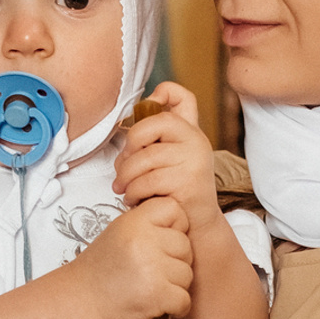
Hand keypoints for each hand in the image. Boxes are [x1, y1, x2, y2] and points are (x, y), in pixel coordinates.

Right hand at [73, 196, 192, 318]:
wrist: (83, 299)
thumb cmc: (103, 269)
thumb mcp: (120, 231)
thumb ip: (148, 222)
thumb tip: (181, 222)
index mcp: (134, 222)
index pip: (173, 208)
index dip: (174, 226)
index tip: (162, 240)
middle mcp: (143, 241)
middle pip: (185, 245)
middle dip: (175, 261)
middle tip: (152, 270)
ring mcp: (151, 268)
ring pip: (187, 274)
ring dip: (175, 285)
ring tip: (150, 287)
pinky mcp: (157, 294)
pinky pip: (184, 299)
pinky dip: (177, 306)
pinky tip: (160, 304)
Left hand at [114, 83, 219, 234]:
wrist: (195, 226)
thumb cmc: (172, 193)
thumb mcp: (164, 162)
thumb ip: (149, 144)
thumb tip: (125, 138)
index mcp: (189, 132)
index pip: (181, 97)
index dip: (163, 92)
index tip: (145, 108)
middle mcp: (195, 140)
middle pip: (148, 125)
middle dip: (128, 147)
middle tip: (124, 169)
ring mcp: (194, 158)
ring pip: (143, 158)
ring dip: (126, 177)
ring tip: (126, 190)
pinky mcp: (189, 180)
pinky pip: (148, 180)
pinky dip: (134, 192)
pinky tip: (134, 200)